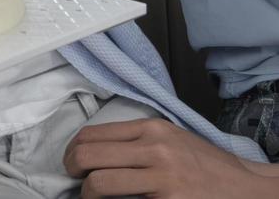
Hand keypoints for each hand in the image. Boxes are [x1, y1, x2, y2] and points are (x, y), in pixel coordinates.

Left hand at [64, 118, 278, 196]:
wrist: (248, 188)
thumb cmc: (206, 166)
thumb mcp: (171, 139)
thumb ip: (135, 141)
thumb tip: (92, 151)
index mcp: (151, 129)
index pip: (91, 135)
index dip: (72, 151)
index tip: (72, 164)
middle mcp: (155, 148)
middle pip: (87, 155)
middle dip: (72, 171)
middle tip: (76, 182)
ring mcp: (163, 177)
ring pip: (99, 182)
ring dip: (88, 194)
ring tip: (92, 198)